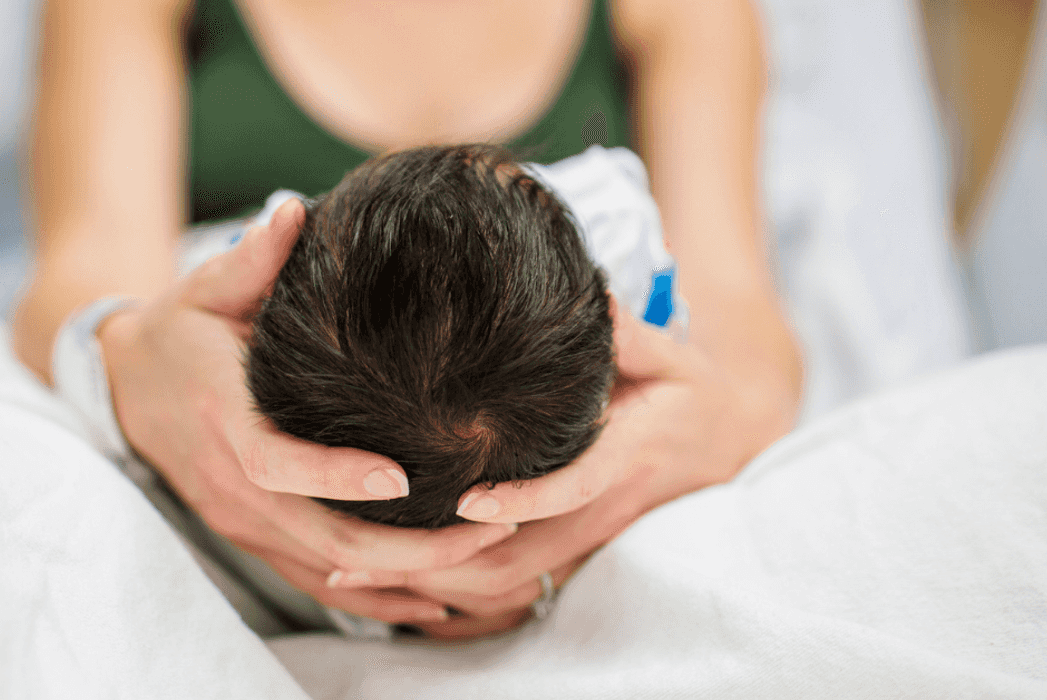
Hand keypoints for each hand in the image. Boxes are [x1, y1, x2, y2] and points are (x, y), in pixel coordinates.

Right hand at [100, 198, 518, 624]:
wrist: (122, 389)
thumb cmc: (178, 331)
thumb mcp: (205, 287)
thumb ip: (253, 258)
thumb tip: (296, 212)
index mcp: (221, 417)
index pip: (275, 463)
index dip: (335, 476)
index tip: (402, 479)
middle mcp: (231, 482)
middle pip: (319, 536)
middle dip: (406, 546)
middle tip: (491, 526)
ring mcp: (240, 517)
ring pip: (324, 567)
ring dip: (403, 573)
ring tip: (484, 556)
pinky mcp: (251, 533)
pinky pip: (315, 576)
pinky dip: (373, 589)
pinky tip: (434, 588)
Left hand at [325, 298, 797, 636]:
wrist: (729, 438)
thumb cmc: (685, 387)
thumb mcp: (664, 351)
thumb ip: (621, 326)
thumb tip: (583, 291)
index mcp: (628, 455)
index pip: (573, 488)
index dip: (523, 499)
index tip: (466, 502)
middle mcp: (604, 508)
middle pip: (525, 560)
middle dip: (451, 564)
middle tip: (375, 551)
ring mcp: (590, 538)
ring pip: (514, 584)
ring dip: (443, 584)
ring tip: (363, 571)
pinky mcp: (575, 549)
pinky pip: (516, 584)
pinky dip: (460, 587)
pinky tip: (401, 577)